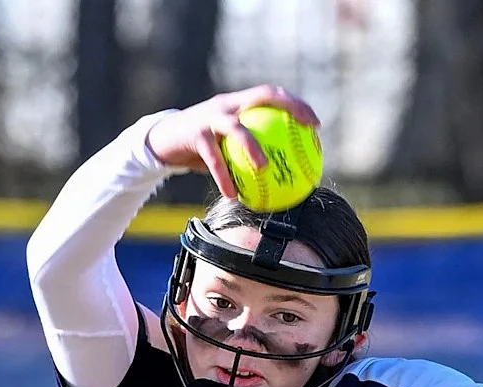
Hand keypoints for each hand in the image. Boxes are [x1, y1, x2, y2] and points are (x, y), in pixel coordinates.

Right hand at [146, 87, 319, 197]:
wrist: (166, 140)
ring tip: (264, 168)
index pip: (271, 95)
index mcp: (239, 104)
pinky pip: (213, 158)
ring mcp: (211, 116)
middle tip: (305, 129)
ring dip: (251, 147)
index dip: (295, 104)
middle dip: (288, 108)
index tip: (315, 123)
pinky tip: (232, 195)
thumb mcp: (227, 146)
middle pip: (262, 96)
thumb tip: (282, 179)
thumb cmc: (204, 147)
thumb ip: (250, 153)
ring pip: (237, 128)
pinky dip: (223, 177)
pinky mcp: (195, 133)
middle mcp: (228, 104)